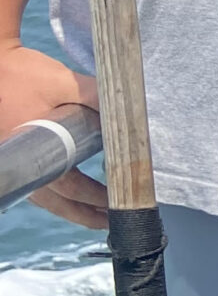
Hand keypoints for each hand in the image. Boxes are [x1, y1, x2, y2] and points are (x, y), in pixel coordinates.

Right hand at [0, 41, 104, 228]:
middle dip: (84, 214)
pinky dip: (54, 193)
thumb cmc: (24, 72)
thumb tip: (128, 114)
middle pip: (55, 202)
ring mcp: (12, 161)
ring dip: (68, 206)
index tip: (118, 205)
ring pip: (42, 196)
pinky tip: (70, 194)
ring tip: (95, 214)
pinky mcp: (10, 154)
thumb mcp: (64, 82)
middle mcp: (19, 162)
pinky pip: (33, 183)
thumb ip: (97, 97)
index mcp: (34, 150)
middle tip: (110, 222)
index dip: (95, 199)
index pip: (70, 187)